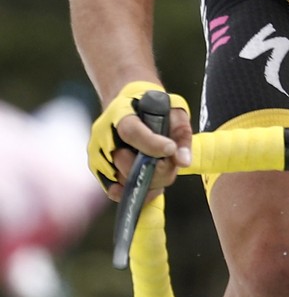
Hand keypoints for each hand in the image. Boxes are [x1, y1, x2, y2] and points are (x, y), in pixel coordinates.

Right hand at [88, 81, 192, 200]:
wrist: (129, 105)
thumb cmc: (152, 108)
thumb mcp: (173, 111)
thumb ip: (181, 134)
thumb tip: (183, 161)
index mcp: (120, 114)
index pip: (131, 132)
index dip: (151, 144)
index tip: (170, 149)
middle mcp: (102, 135)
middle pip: (125, 161)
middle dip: (154, 169)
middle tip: (170, 164)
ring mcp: (97, 154)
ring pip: (122, 179)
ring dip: (147, 180)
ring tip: (161, 169)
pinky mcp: (98, 170)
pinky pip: (114, 190)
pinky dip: (134, 192)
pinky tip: (149, 186)